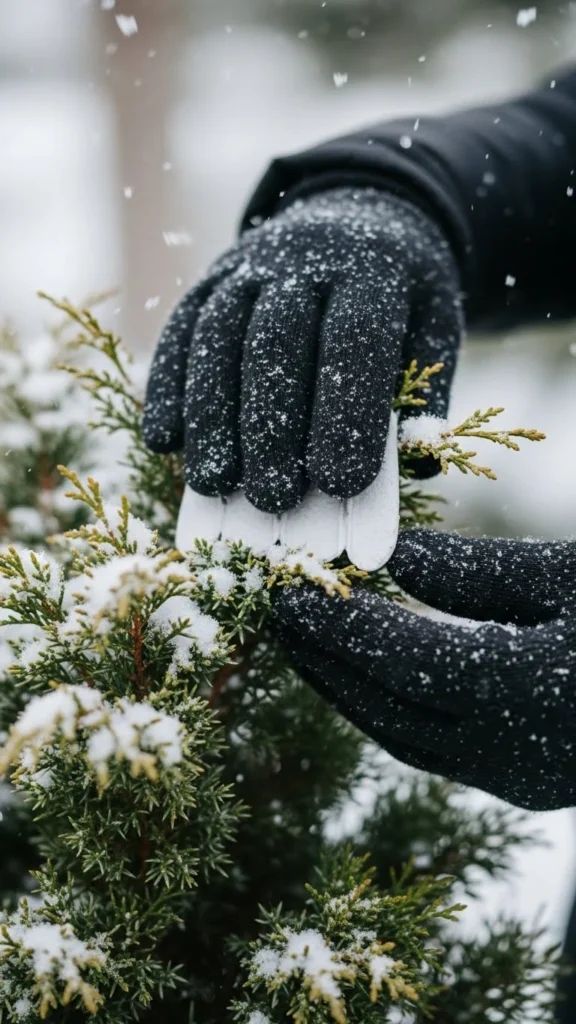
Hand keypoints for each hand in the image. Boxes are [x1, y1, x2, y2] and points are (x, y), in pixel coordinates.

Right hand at [143, 188, 461, 512]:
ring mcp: (248, 264)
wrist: (359, 209)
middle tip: (273, 499)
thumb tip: (422, 464)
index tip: (341, 485)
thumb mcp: (435, 327)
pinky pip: (180, 329)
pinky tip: (164, 438)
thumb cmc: (401, 295)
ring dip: (211, 415)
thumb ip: (427, 392)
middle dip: (270, 427)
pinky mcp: (209, 278)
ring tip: (214, 482)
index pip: (354, 343)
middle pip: (276, 342)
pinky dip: (168, 385)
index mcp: (372, 271)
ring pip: (219, 336)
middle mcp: (304, 257)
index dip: (344, 415)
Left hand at [274, 529, 575, 809]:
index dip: (341, 626)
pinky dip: (386, 714)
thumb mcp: (568, 577)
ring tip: (307, 647)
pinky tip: (365, 682)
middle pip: (387, 708)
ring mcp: (515, 779)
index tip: (293, 593)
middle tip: (280, 616)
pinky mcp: (520, 785)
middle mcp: (510, 752)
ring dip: (346, 694)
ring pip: (402, 740)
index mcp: (525, 691)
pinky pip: (430, 753)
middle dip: (325, 661)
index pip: (403, 660)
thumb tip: (391, 557)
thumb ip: (477, 572)